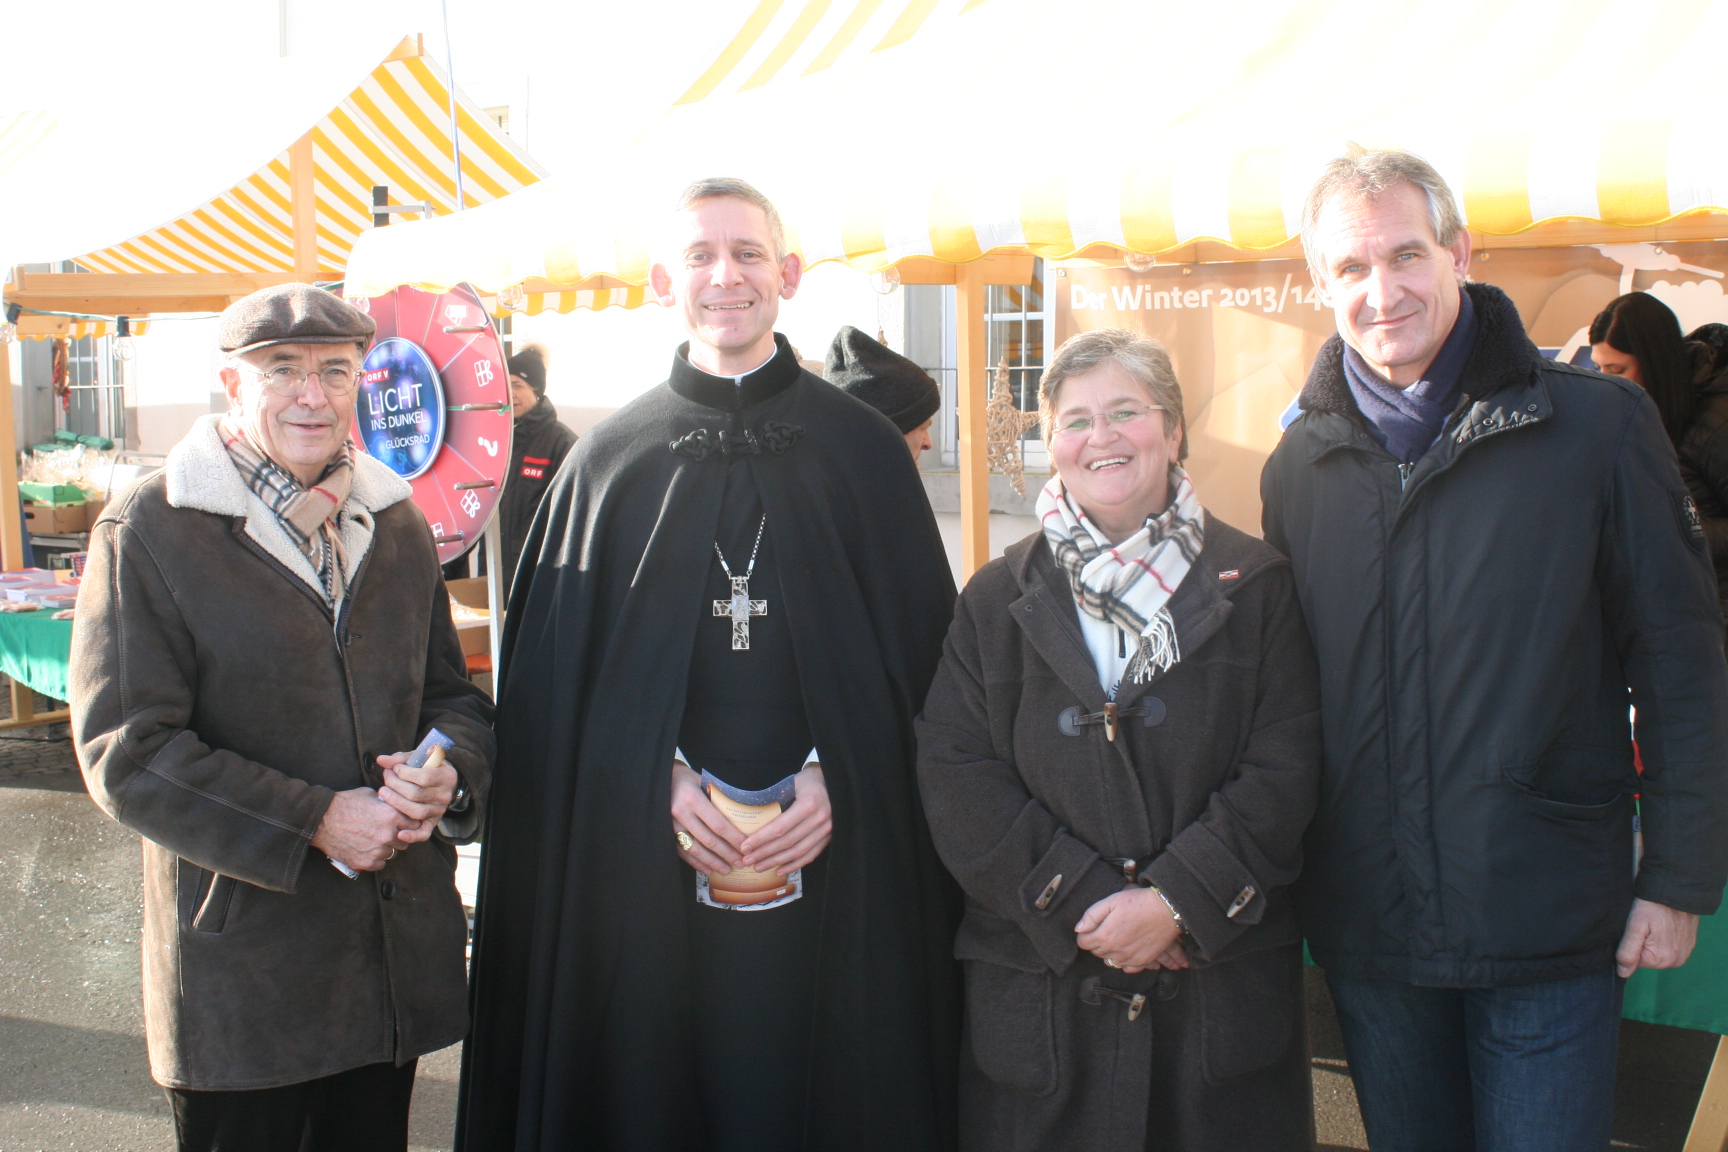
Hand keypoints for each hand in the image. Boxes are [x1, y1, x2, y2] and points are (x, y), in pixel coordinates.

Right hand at [311, 787, 417, 871]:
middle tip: (388, 832)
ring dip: (387, 848)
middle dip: (399, 836)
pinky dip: (376, 859)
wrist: (321, 820)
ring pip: (393, 853)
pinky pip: (380, 864)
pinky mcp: (366, 862)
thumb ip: (388, 802)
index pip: (415, 824)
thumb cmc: (344, 804)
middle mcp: (388, 835)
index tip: (404, 823)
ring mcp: (377, 851)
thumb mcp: (370, 794)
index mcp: (392, 816)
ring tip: (374, 840)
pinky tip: (368, 850)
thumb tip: (397, 803)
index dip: (409, 823)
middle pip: (405, 841)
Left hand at [376, 751, 457, 844]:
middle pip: (416, 794)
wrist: (439, 782)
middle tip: (386, 778)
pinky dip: (412, 836)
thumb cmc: (426, 768)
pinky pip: (424, 833)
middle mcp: (445, 795)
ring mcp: (439, 811)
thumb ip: (400, 759)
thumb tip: (381, 760)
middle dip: (395, 785)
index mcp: (447, 776)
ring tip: (383, 793)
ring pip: (416, 812)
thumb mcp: (417, 759)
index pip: (424, 777)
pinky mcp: (432, 823)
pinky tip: (399, 834)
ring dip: (395, 803)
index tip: (395, 768)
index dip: (404, 773)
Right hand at [672, 760, 745, 874]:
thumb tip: (744, 812)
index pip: (718, 824)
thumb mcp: (704, 781)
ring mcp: (671, 825)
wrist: (658, 781)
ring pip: (695, 849)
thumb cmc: (687, 780)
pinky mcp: (665, 833)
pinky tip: (708, 869)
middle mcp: (680, 813)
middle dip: (726, 854)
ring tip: (727, 870)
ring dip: (712, 862)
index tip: (746, 847)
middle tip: (740, 863)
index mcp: (693, 799)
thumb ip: (719, 796)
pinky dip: (696, 863)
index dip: (733, 838)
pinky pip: (683, 852)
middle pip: (708, 840)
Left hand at [741, 764, 832, 874]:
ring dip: (776, 862)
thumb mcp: (792, 783)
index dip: (761, 839)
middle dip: (764, 853)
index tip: (745, 846)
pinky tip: (779, 870)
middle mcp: (819, 819)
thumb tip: (749, 815)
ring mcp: (826, 830)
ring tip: (759, 867)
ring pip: (798, 852)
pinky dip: (794, 865)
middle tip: (747, 860)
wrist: (836, 782)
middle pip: (787, 842)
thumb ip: (775, 798)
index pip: (780, 827)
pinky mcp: (829, 837)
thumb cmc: (808, 781)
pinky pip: (810, 855)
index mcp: (809, 804)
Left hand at [1075, 886, 1183, 973]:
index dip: (1085, 934)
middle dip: (1097, 942)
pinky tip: (1127, 949)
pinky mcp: (1142, 962)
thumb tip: (1079, 929)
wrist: (1166, 910)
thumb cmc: (1139, 903)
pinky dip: (1124, 961)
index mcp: (1104, 937)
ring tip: (1118, 938)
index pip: (1083, 943)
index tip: (1091, 928)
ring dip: (1110, 952)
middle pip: (1096, 952)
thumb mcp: (1111, 901)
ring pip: (1110, 961)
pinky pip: (1126, 968)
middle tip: (1106, 929)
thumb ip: (1092, 915)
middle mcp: (1115, 952)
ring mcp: (1129, 959)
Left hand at [1616, 898, 1698, 977]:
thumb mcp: (1635, 927)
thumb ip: (1627, 952)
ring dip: (1652, 940)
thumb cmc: (1652, 907)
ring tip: (1654, 924)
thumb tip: (1623, 974)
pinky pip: (1669, 947)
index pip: (1634, 961)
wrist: (1676, 891)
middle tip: (1644, 925)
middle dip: (1641, 943)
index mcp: (1660, 960)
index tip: (1635, 930)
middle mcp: (1675, 962)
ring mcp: (1684, 954)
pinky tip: (1663, 925)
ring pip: (1657, 953)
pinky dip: (1663, 938)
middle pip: (1646, 958)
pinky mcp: (1688, 945)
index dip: (1629, 945)